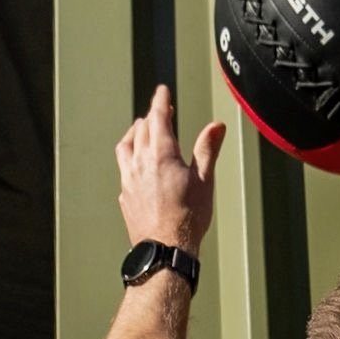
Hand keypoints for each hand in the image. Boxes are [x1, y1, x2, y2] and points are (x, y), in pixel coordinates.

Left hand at [116, 84, 225, 251]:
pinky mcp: (125, 195)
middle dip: (151, 116)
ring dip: (135, 134)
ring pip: (126, 146)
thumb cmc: (188, 217)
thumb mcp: (204, 180)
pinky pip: (123, 168)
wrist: (166, 249)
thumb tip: (216, 126)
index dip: (160, 100)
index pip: (158, 116)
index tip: (162, 90)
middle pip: (141, 128)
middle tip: (160, 110)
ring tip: (141, 130)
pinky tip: (137, 164)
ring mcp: (128, 179)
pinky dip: (131, 157)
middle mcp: (140, 162)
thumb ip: (207, 149)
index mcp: (161, 154)